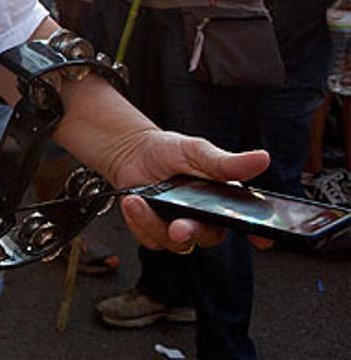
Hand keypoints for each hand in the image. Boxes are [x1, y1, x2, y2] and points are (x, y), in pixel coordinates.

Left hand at [108, 129, 269, 253]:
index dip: (259, 233)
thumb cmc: (170, 152)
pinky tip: (132, 202)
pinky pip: (151, 239)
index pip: (249, 223)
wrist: (132, 154)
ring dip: (154, 224)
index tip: (262, 239)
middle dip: (193, 232)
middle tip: (179, 227)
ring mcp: (180, 229)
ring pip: (177, 243)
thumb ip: (226, 163)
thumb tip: (262, 158)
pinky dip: (139, 222)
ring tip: (137, 200)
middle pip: (209, 237)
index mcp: (224, 201)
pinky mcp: (155, 234)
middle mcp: (206, 220)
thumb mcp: (197, 151)